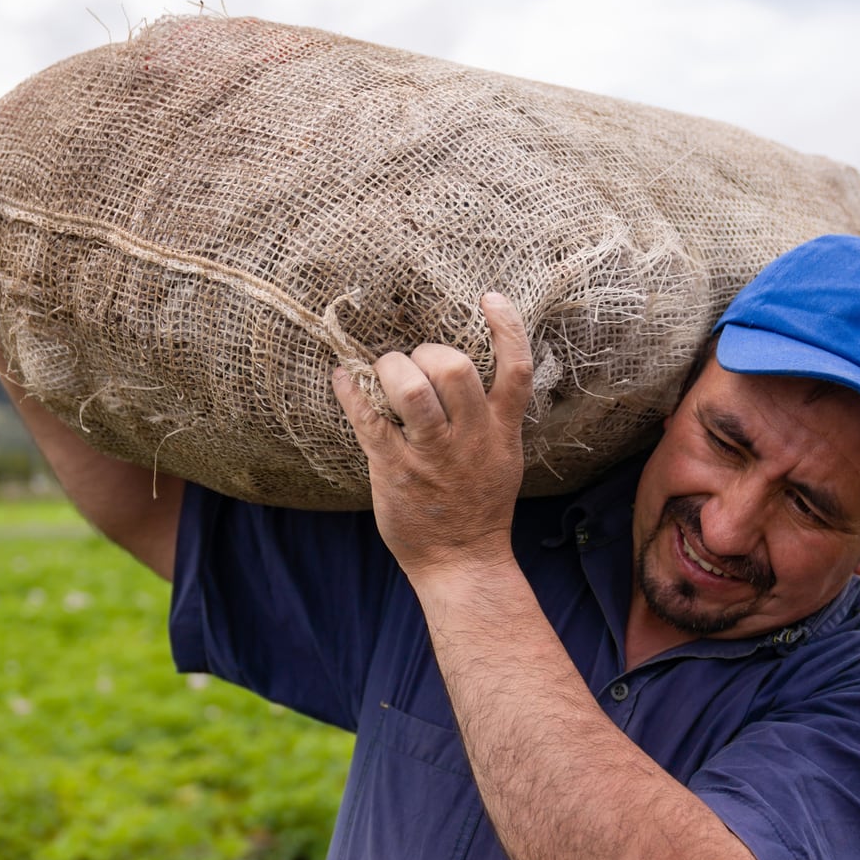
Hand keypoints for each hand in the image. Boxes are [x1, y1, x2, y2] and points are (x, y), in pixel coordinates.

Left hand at [332, 293, 533, 583]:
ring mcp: (433, 455)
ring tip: (382, 372)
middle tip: (413, 362)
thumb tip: (466, 372)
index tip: (488, 298)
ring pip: (412, 389)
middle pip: (455, 368)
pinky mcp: (396, 470)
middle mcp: (470, 438)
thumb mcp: (503, 456)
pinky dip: (351, 392)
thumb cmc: (478, 506)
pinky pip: (369, 420)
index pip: (516, 369)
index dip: (507, 327)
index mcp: (501, 430)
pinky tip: (342, 379)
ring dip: (391, 369)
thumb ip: (491, 417)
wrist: (463, 562)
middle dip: (427, 352)